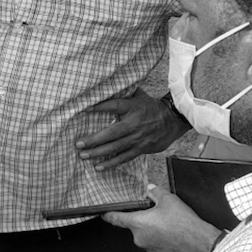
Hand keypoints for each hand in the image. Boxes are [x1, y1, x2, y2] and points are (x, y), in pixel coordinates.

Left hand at [75, 88, 190, 169]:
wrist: (173, 120)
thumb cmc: (150, 107)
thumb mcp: (139, 96)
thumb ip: (123, 92)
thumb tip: (105, 84)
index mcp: (132, 107)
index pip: (114, 105)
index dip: (99, 106)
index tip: (84, 108)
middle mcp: (134, 124)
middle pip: (112, 133)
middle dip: (94, 140)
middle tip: (79, 144)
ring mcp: (138, 138)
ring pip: (116, 147)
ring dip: (98, 153)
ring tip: (83, 155)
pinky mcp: (141, 148)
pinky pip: (124, 157)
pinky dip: (111, 163)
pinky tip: (99, 167)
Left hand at [103, 185, 222, 251]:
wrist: (202, 247)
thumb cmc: (185, 225)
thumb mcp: (169, 200)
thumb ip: (156, 192)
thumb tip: (150, 188)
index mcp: (137, 224)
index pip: (115, 218)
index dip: (107, 214)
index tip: (102, 212)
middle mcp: (139, 238)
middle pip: (134, 226)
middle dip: (143, 219)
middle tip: (157, 214)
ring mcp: (149, 250)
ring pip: (146, 236)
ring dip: (154, 230)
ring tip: (170, 225)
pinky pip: (156, 245)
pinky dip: (162, 239)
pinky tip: (174, 235)